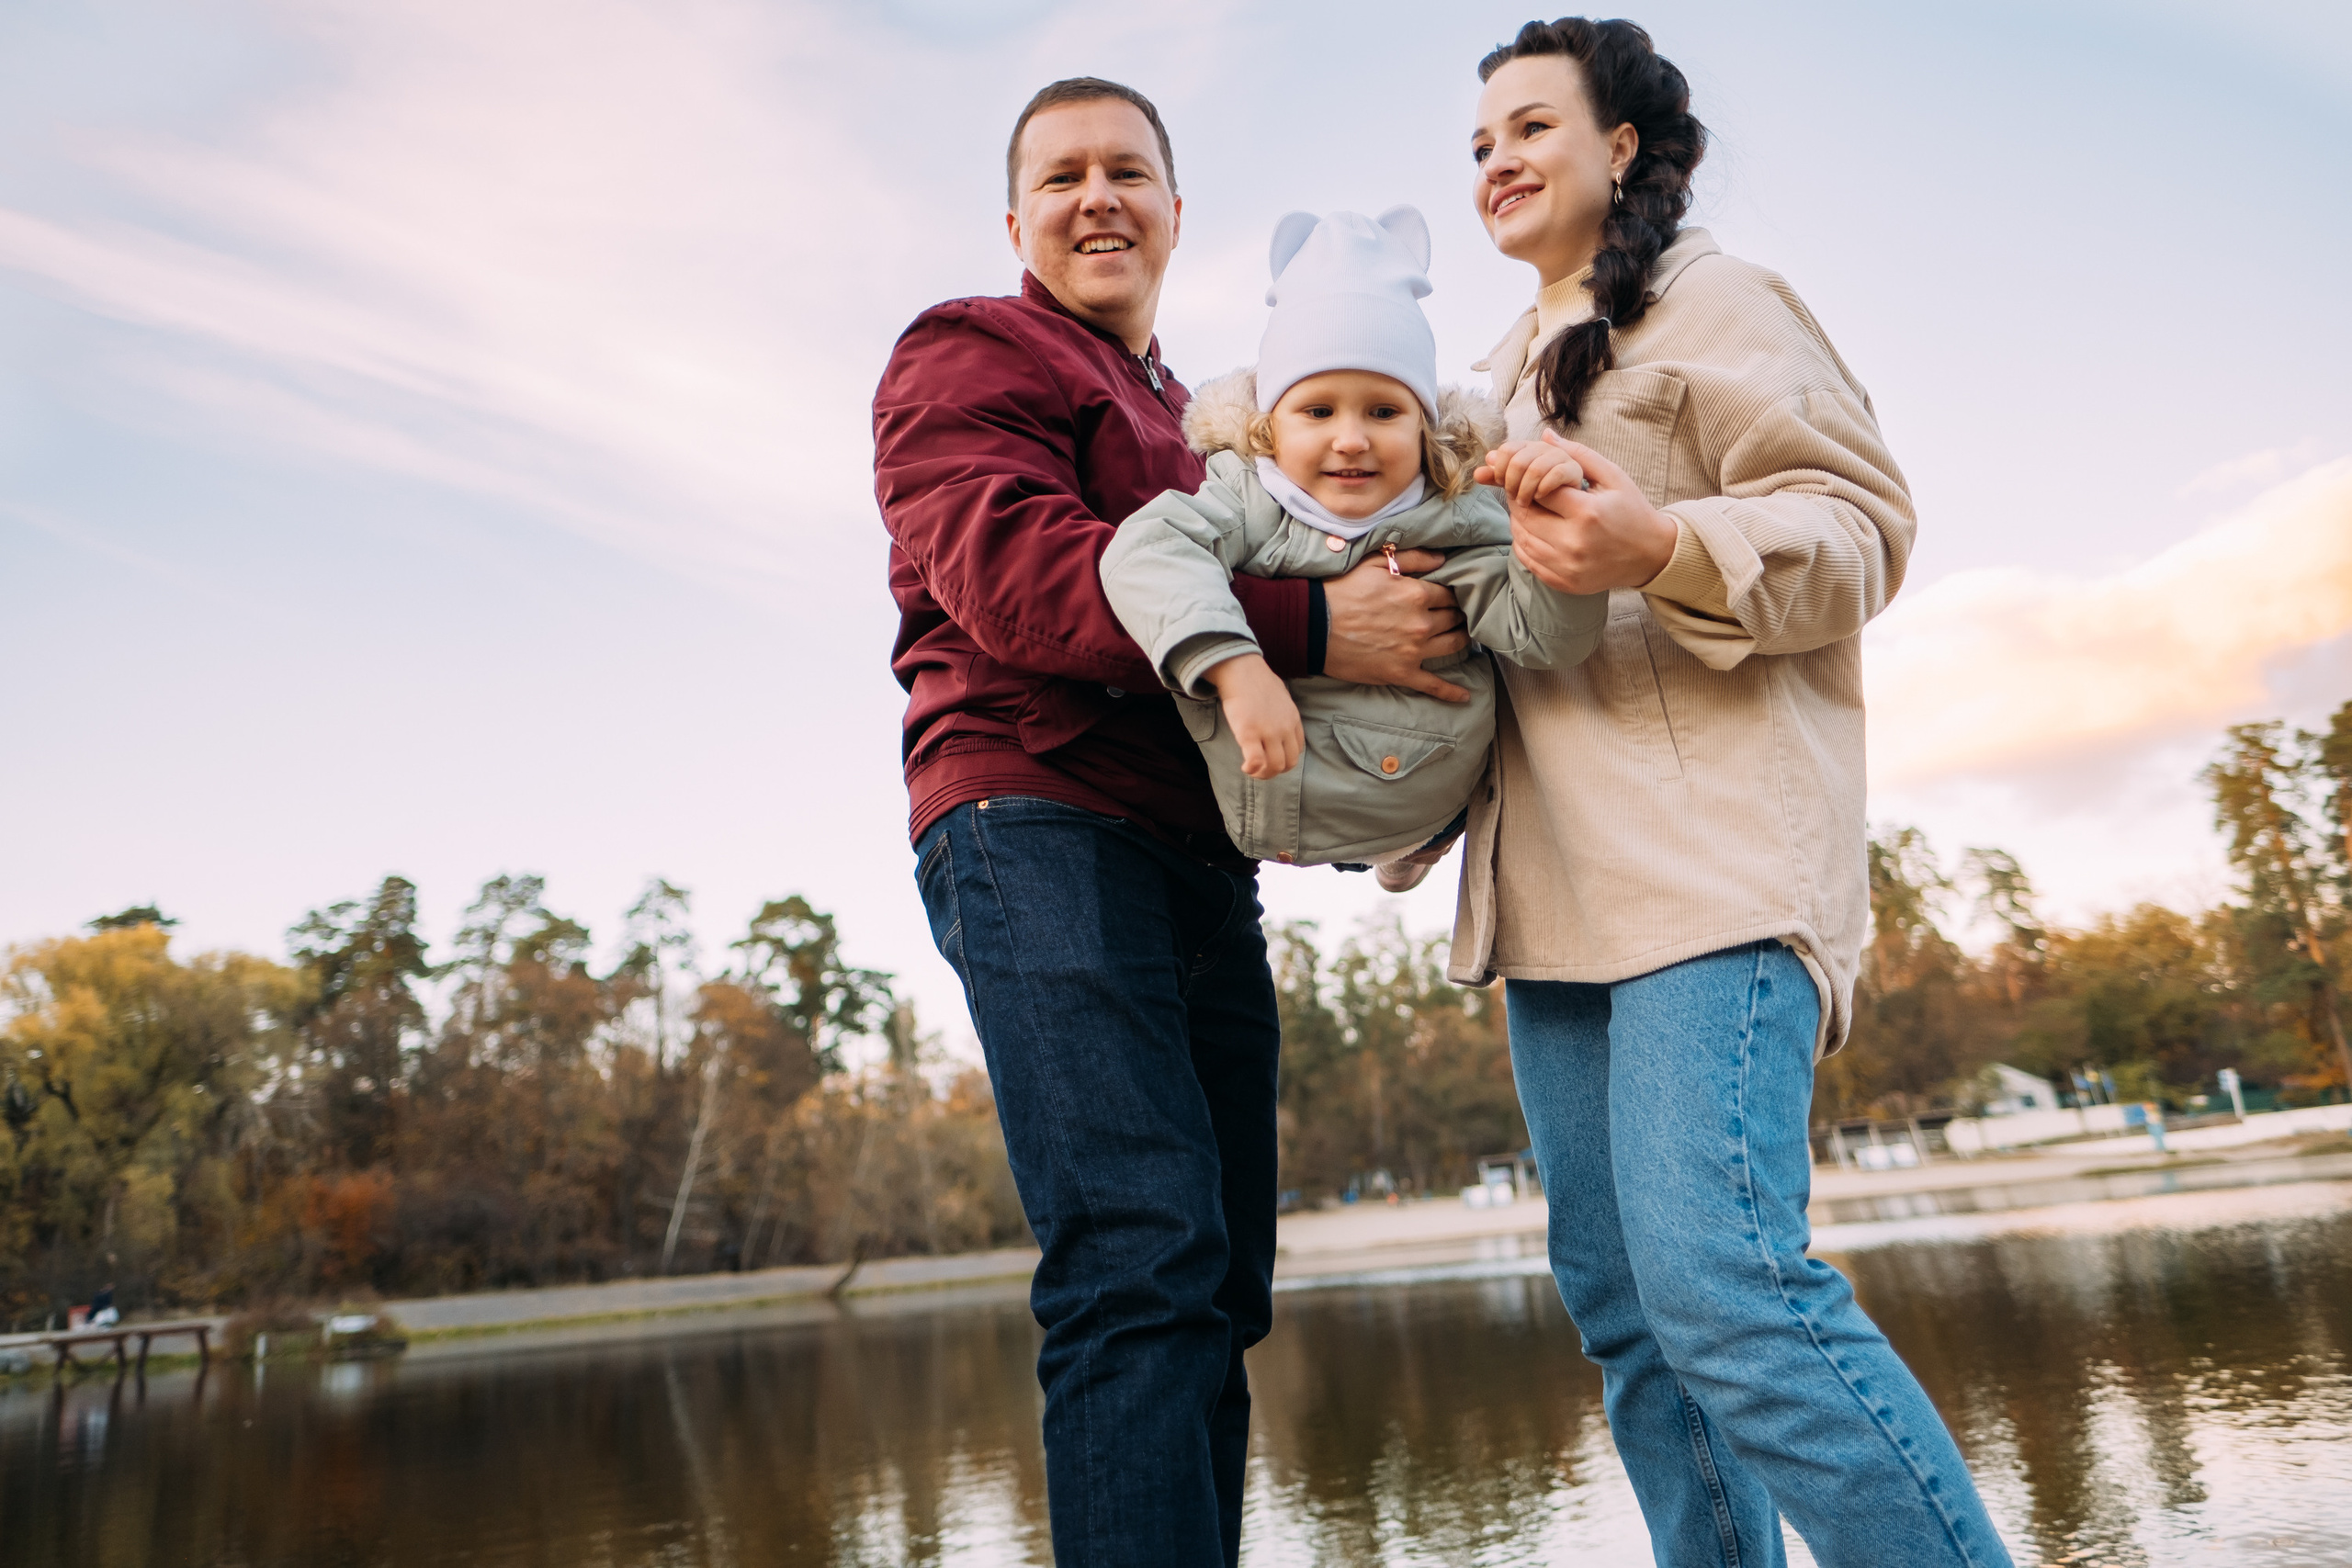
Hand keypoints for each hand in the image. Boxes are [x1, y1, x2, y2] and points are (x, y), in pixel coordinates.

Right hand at [1205, 653, 1303, 778]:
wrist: (1241, 669)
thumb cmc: (1257, 680)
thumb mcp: (1281, 696)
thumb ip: (1283, 712)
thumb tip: (1277, 718)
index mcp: (1293, 719)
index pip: (1297, 749)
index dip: (1284, 758)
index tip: (1271, 757)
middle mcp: (1284, 728)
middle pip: (1289, 763)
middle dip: (1275, 771)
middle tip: (1260, 769)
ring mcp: (1268, 732)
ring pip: (1274, 766)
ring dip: (1263, 774)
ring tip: (1252, 770)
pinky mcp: (1249, 733)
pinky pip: (1256, 761)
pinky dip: (1251, 769)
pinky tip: (1245, 767)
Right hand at [1322, 549, 1472, 702]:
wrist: (1314, 627)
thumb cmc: (1342, 591)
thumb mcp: (1375, 563)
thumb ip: (1413, 558)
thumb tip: (1443, 559)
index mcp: (1416, 594)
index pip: (1449, 593)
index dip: (1450, 593)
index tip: (1448, 595)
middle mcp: (1421, 623)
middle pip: (1454, 618)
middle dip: (1456, 614)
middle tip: (1455, 614)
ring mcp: (1413, 651)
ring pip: (1453, 645)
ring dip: (1460, 639)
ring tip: (1460, 636)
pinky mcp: (1402, 673)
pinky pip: (1433, 685)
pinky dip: (1451, 692)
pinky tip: (1464, 696)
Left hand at [1476, 431, 1676, 595]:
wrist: (1650, 555)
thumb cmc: (1632, 510)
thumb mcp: (1613, 476)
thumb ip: (1578, 454)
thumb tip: (1545, 436)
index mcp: (1587, 514)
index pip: (1538, 490)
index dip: (1529, 480)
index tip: (1534, 476)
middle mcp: (1574, 544)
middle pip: (1525, 515)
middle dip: (1520, 499)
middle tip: (1528, 491)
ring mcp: (1567, 567)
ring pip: (1522, 539)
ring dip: (1520, 520)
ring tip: (1533, 509)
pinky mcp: (1564, 583)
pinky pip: (1528, 560)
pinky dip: (1525, 543)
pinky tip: (1536, 531)